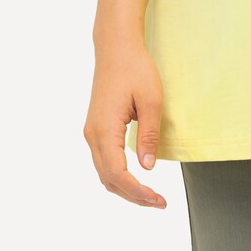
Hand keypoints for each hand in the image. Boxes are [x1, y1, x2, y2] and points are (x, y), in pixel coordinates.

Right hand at [83, 39, 167, 207]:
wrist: (116, 47)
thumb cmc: (135, 69)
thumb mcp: (151, 99)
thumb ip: (148, 134)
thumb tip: (147, 168)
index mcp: (105, 130)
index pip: (118, 174)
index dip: (138, 192)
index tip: (159, 200)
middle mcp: (93, 135)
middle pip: (108, 179)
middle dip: (133, 195)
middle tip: (158, 202)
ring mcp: (92, 132)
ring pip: (104, 172)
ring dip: (125, 187)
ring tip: (150, 194)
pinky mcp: (95, 127)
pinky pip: (104, 160)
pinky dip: (118, 175)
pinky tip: (136, 176)